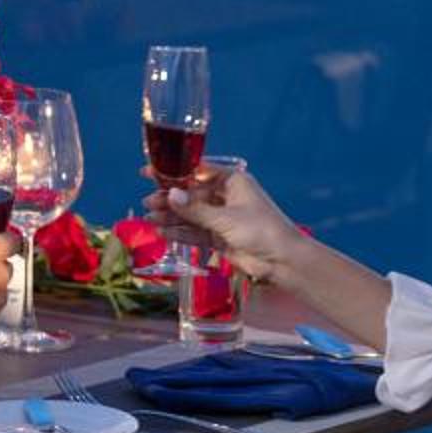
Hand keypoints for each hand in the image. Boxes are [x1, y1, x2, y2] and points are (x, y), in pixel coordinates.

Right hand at [157, 165, 297, 283]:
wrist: (282, 261)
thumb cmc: (261, 230)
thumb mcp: (226, 218)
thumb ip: (196, 209)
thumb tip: (171, 195)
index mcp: (233, 181)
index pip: (197, 171)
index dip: (173, 172)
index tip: (150, 172)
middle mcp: (226, 196)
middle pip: (191, 194)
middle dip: (170, 198)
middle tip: (148, 202)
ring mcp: (222, 218)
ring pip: (191, 214)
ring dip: (172, 217)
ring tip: (150, 219)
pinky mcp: (220, 237)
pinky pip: (195, 232)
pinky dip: (180, 232)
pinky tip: (162, 232)